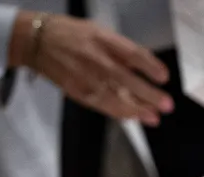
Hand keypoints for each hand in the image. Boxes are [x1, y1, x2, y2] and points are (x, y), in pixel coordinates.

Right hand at [8, 11, 173, 125]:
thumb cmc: (71, 34)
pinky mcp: (78, 92)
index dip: (151, 66)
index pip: (133, 54)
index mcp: (103, 39)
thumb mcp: (99, 31)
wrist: (36, 42)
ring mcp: (86, 78)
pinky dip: (119, 113)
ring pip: (116, 98)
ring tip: (153, 118)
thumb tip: (145, 66)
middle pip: (127, 80)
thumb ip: (121, 48)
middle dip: (149, 95)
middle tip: (166, 105)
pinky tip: (133, 117)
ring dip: (137, 110)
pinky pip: (103, 105)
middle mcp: (96, 59)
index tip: (164, 77)